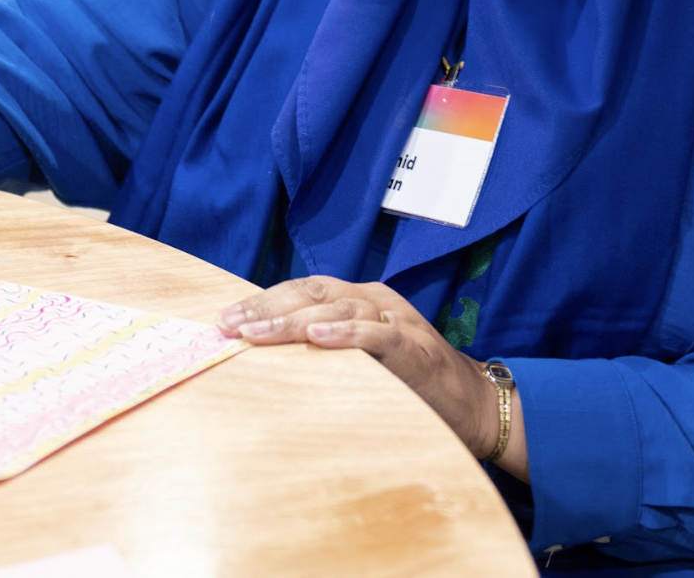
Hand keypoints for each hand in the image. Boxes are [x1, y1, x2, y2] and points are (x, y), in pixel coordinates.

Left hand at [218, 276, 526, 478]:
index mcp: (357, 299)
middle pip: (310, 292)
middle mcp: (373, 299)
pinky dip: (344, 333)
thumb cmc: (408, 383)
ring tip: (256, 333)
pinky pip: (374, 334)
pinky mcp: (413, 345)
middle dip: (265, 307)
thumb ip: (323, 349)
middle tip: (228, 325)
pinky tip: (315, 337)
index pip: (300, 290)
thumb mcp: (358, 359)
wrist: (470, 404)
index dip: (261, 301)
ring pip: (335, 308)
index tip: (224, 318)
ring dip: (291, 321)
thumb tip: (266, 357)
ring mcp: (394, 318)